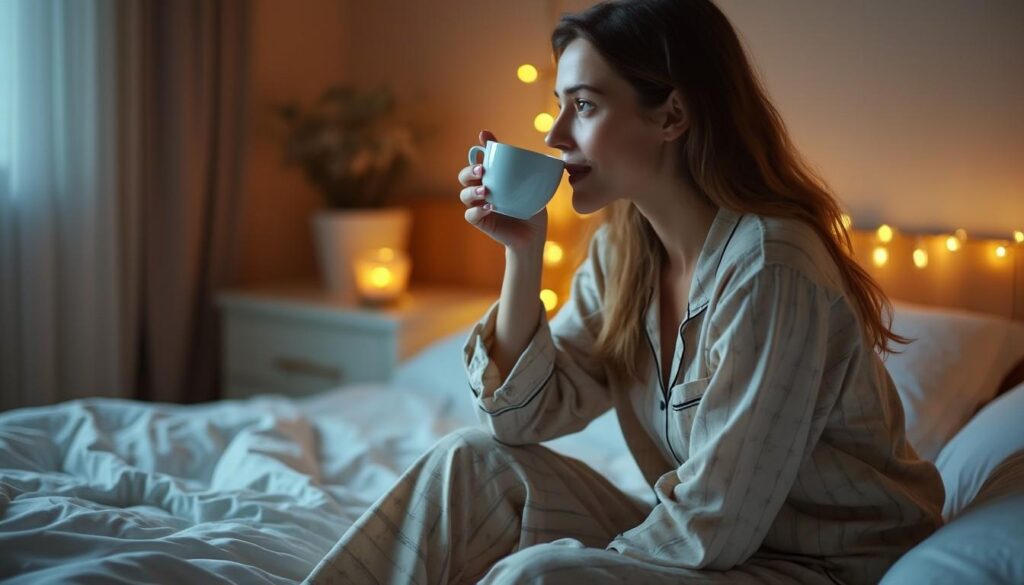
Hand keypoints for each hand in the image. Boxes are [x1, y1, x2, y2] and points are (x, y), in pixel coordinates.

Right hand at [458, 130, 547, 251]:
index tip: (484, 136)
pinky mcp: (481, 222)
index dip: (479, 147)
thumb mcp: (534, 187)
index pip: (480, 160)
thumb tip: (553, 158)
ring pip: (464, 195)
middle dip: (469, 170)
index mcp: (493, 178)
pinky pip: (470, 215)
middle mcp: (482, 190)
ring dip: (471, 191)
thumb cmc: (533, 208)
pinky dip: (476, 210)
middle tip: (482, 170)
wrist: (534, 235)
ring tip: (484, 191)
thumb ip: (534, 174)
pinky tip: (488, 208)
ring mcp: (480, 206)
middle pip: (465, 176)